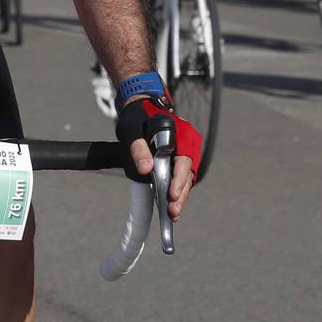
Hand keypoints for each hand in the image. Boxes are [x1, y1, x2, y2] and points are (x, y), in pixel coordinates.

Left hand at [113, 82, 199, 218]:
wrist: (141, 107)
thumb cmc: (137, 116)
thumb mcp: (132, 130)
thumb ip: (139, 149)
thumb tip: (145, 170)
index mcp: (181, 134)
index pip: (184, 160)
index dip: (179, 180)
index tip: (172, 195)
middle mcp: (188, 143)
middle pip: (187, 174)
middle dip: (180, 194)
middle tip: (172, 212)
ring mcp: (185, 152)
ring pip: (185, 178)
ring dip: (179, 196)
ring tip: (172, 214)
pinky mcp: (178, 159)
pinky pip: (180, 177)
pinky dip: (176, 191)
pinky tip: (170, 205)